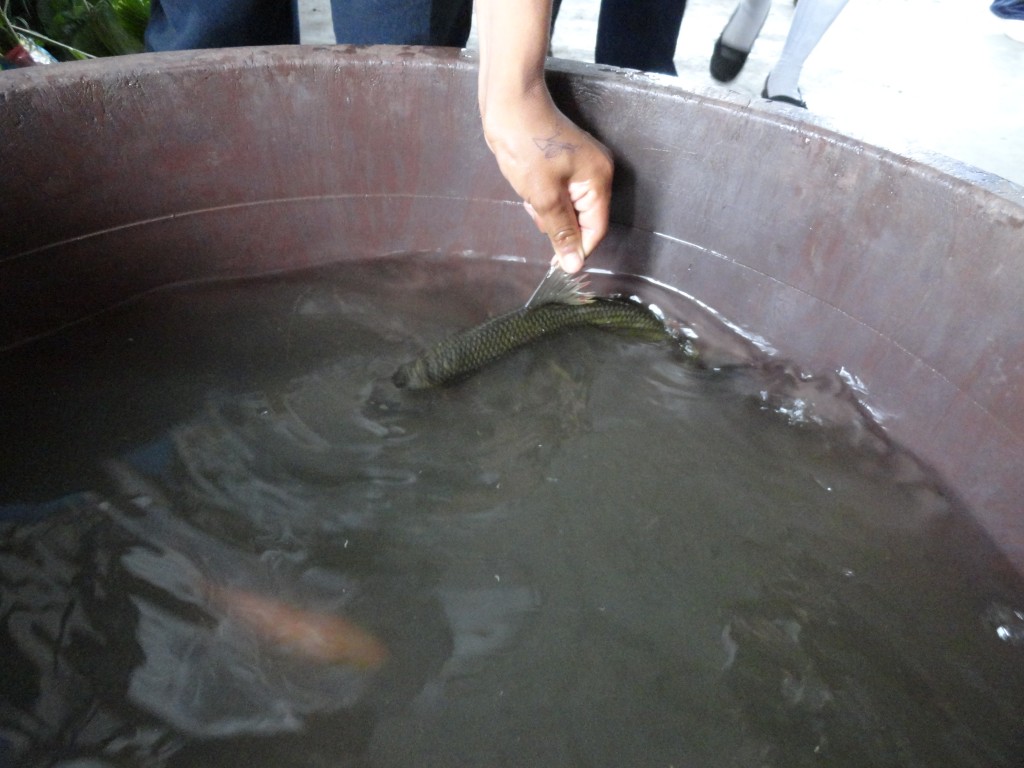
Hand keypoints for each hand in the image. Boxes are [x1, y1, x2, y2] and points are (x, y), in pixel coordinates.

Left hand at [482, 88, 612, 273]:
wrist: (509, 103)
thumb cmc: (527, 146)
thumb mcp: (543, 196)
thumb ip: (561, 232)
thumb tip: (574, 266)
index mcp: (599, 180)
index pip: (596, 229)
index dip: (577, 248)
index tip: (554, 264)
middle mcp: (597, 173)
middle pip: (584, 219)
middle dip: (559, 225)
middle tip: (535, 211)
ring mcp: (581, 166)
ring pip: (569, 207)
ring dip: (549, 211)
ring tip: (530, 197)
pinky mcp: (565, 162)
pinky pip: (561, 193)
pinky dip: (546, 198)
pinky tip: (530, 189)